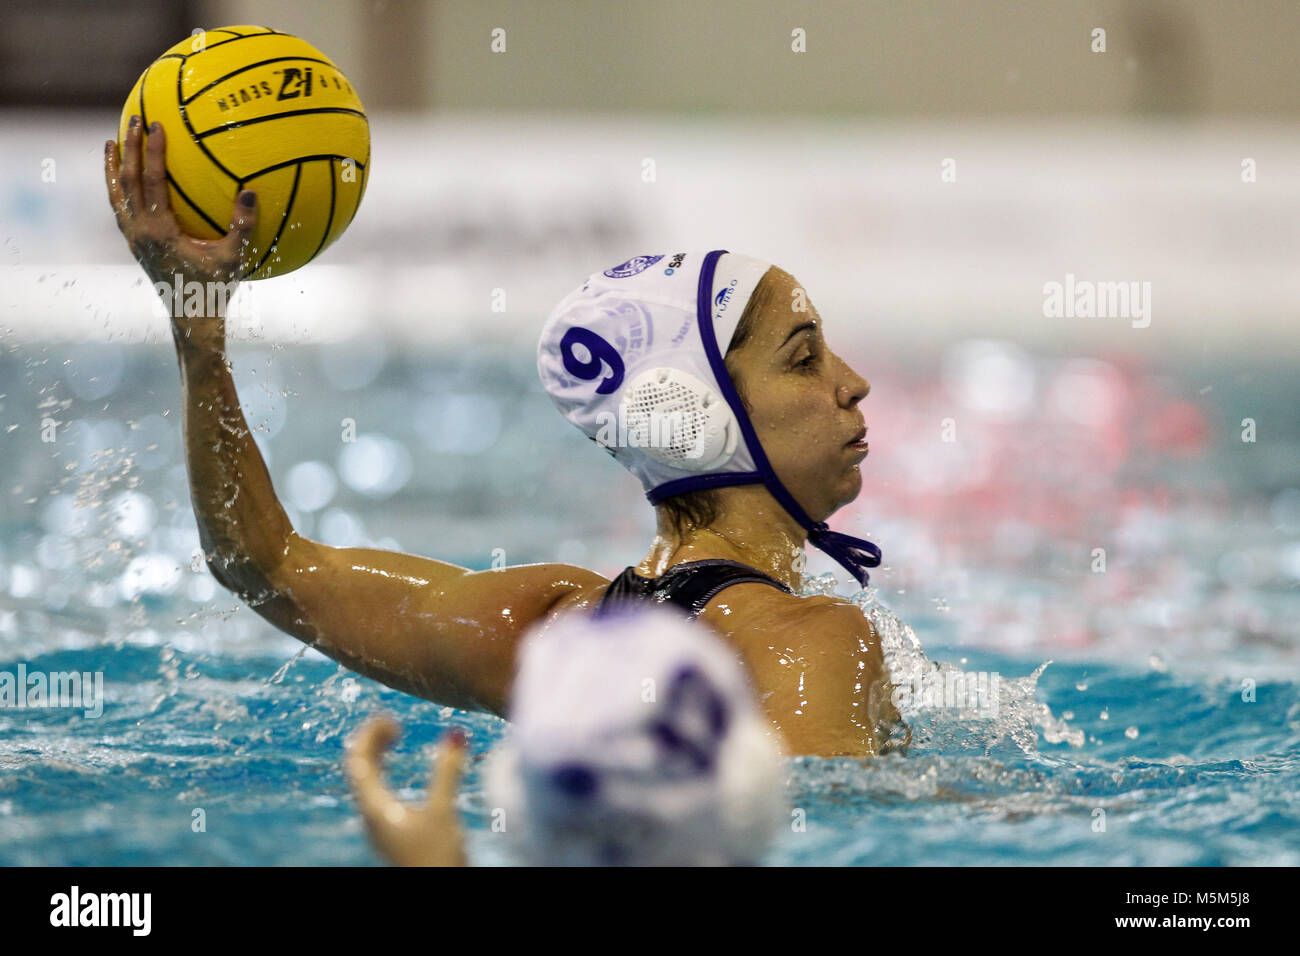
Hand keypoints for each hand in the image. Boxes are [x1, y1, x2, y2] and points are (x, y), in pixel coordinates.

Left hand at [104, 116, 258, 313]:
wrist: (191, 319)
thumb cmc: (216, 289)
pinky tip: (123, 179)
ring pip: (116, 196)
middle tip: (133, 120)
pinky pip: (121, 209)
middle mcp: (140, 233)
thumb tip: (251, 192)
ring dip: (114, 168)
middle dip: (129, 148)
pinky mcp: (135, 245)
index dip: (152, 152)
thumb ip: (243, 225)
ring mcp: (134, 239)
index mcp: (160, 231)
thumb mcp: (234, 258)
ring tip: (111, 143)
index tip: (156, 126)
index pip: (152, 182)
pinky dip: (118, 189)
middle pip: (127, 181)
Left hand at [344, 714, 468, 866]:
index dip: (369, 733)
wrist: (439, 894)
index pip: (356, 760)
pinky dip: (387, 772)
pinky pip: (379, 793)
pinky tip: (403, 773)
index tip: (392, 718)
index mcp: (374, 808)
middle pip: (359, 769)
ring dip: (379, 755)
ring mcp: (380, 826)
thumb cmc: (437, 859)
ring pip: (368, 781)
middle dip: (373, 741)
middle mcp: (371, 816)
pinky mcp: (393, 833)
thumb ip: (448, 771)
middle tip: (394, 724)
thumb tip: (455, 733)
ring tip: (395, 737)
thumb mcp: (443, 810)